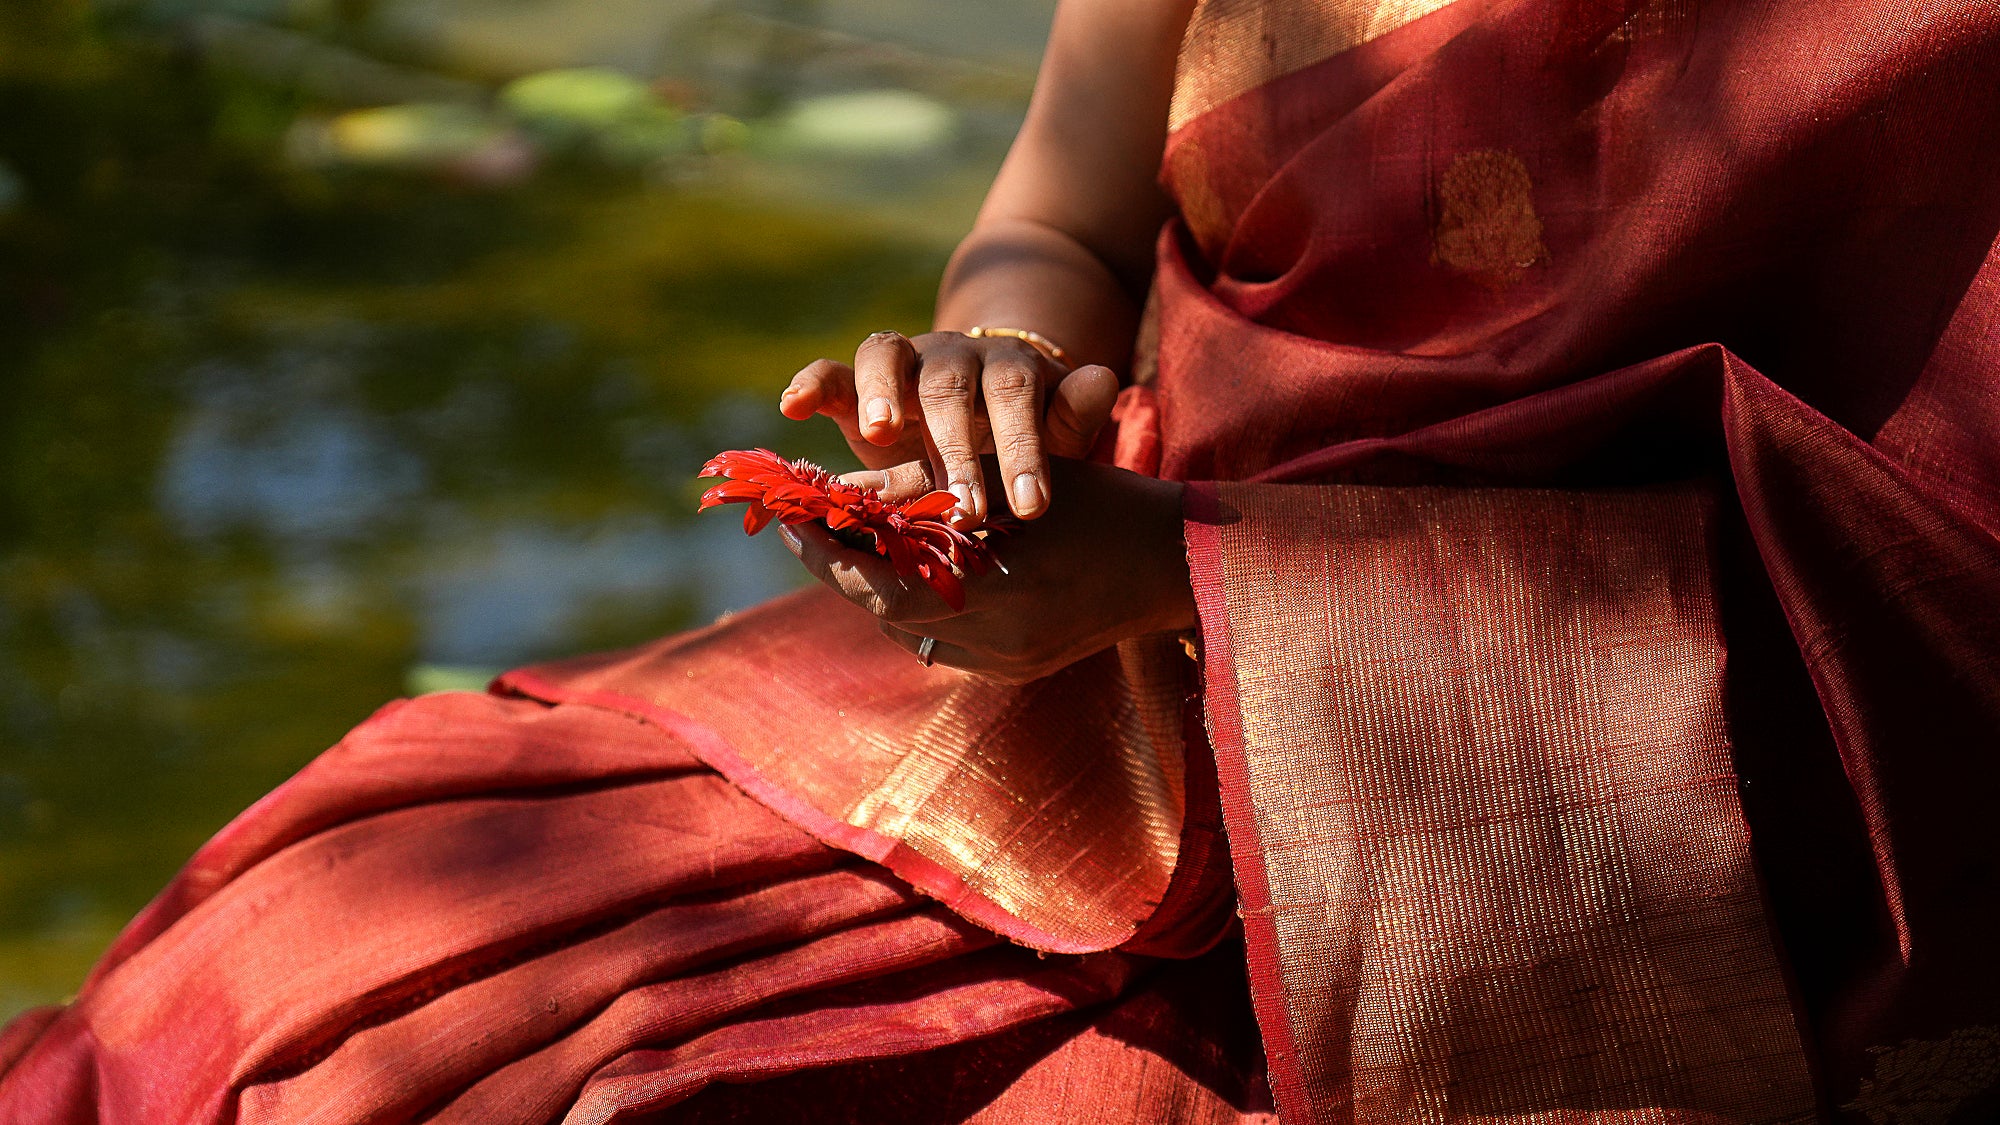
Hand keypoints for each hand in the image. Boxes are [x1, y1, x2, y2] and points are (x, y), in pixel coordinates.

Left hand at [777, 457, 1196, 682]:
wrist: (1171, 562)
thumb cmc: (1092, 498)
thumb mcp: (1007, 475)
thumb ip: (924, 488)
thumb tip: (842, 490)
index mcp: (995, 582)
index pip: (881, 582)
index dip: (829, 553)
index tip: (792, 519)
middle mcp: (997, 636)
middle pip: (885, 611)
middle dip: (843, 568)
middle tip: (808, 530)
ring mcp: (1006, 663)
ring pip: (908, 630)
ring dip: (878, 588)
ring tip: (855, 542)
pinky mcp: (1015, 672)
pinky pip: (941, 643)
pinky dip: (918, 606)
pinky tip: (913, 570)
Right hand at [779, 330, 1118, 524]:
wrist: (978, 413)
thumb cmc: (1021, 440)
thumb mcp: (1055, 434)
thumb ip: (1072, 414)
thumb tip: (1104, 380)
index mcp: (1007, 366)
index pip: (1016, 395)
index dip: (1022, 447)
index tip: (1030, 508)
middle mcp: (951, 356)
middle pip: (950, 386)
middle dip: (956, 447)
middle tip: (964, 507)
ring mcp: (901, 365)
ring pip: (886, 359)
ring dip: (882, 393)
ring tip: (880, 434)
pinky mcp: (855, 387)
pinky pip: (831, 373)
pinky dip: (810, 382)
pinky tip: (791, 407)